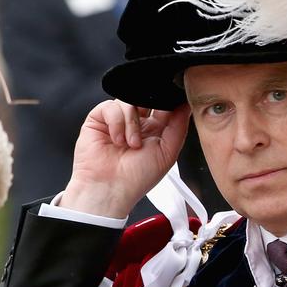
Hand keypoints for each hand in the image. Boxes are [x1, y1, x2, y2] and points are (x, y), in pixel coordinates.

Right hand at [60, 99, 190, 217]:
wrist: (110, 189)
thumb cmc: (137, 178)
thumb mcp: (168, 152)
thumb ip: (179, 126)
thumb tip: (187, 104)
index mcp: (154, 130)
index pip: (163, 105)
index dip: (168, 102)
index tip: (172, 103)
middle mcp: (136, 123)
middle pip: (145, 97)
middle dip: (149, 106)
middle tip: (151, 123)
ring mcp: (117, 120)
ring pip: (129, 100)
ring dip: (132, 123)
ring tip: (131, 144)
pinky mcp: (98, 119)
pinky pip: (111, 106)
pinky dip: (116, 122)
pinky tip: (117, 140)